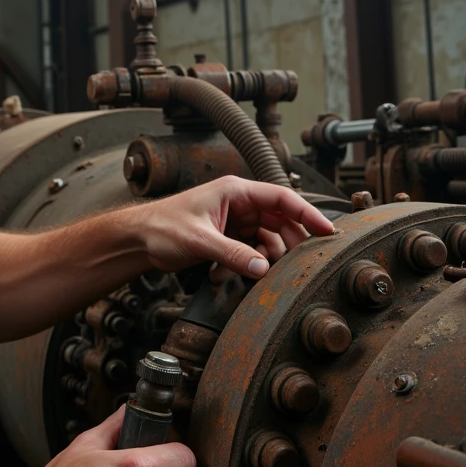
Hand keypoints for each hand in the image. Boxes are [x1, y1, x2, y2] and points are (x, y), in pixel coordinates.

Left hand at [140, 175, 335, 278]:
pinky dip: (242, 265)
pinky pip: (249, 253)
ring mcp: (234, 222)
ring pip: (266, 240)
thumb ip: (232, 255)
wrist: (137, 240)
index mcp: (235, 191)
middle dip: (287, 245)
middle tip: (295, 266)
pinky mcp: (227, 239)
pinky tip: (219, 275)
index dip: (307, 213)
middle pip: (280, 222)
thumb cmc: (161, 226)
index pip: (282, 198)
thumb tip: (263, 267)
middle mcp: (238, 204)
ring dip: (259, 260)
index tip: (327, 231)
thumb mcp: (199, 240)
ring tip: (244, 273)